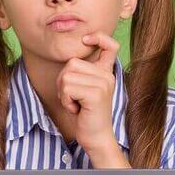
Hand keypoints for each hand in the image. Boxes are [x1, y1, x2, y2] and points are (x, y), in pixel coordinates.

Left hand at [56, 32, 120, 157]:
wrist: (96, 137)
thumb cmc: (85, 114)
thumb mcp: (83, 89)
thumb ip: (81, 72)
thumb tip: (70, 60)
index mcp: (106, 73)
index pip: (110, 45)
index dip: (99, 37)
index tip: (87, 39)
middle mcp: (107, 76)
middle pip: (71, 63)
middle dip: (63, 82)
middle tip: (74, 98)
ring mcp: (103, 84)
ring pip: (66, 76)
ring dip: (64, 94)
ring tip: (76, 104)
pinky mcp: (96, 94)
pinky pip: (67, 88)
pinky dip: (65, 101)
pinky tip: (77, 109)